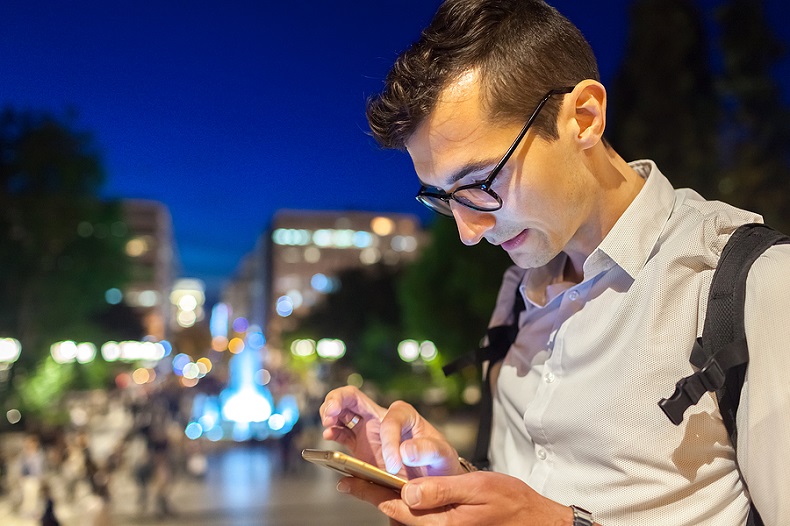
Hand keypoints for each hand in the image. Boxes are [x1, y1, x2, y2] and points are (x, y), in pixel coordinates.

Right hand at [320, 386, 464, 478]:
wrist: (432, 480)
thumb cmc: (438, 463)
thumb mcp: (442, 454)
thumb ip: (427, 450)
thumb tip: (405, 450)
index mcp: (404, 415)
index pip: (390, 420)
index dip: (390, 442)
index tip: (394, 466)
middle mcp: (382, 419)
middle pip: (354, 397)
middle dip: (338, 399)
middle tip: (331, 412)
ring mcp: (367, 432)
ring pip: (342, 411)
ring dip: (330, 412)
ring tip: (327, 423)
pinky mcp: (358, 448)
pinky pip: (340, 435)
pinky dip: (331, 433)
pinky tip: (328, 435)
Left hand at [337, 470, 573, 525]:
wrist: (536, 520)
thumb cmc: (511, 502)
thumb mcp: (478, 488)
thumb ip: (441, 490)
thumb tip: (407, 492)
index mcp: (442, 522)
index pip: (396, 508)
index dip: (370, 493)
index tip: (347, 482)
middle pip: (397, 512)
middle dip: (373, 495)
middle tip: (349, 481)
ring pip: (407, 515)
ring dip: (387, 498)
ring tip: (367, 483)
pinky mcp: (451, 525)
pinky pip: (422, 516)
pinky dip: (406, 503)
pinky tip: (401, 491)